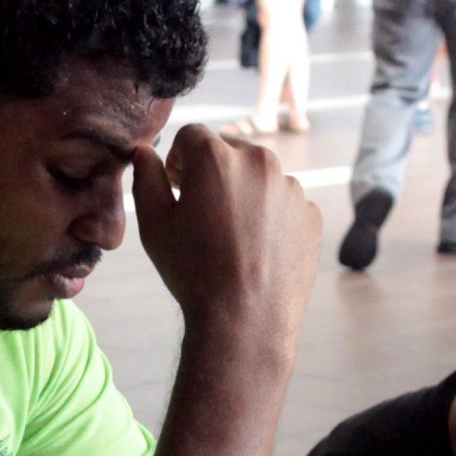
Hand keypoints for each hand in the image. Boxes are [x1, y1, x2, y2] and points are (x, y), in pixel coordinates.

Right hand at [127, 125, 316, 366]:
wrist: (246, 320)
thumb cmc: (194, 272)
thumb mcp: (154, 225)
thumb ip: (147, 178)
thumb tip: (144, 153)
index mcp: (217, 157)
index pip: (192, 135)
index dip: (179, 160)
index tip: (178, 187)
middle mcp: (260, 162)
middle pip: (230, 152)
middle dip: (214, 173)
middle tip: (204, 214)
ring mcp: (291, 188)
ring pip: (261, 178)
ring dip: (245, 194)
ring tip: (233, 238)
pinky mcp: (311, 214)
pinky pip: (285, 204)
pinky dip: (272, 217)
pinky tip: (257, 250)